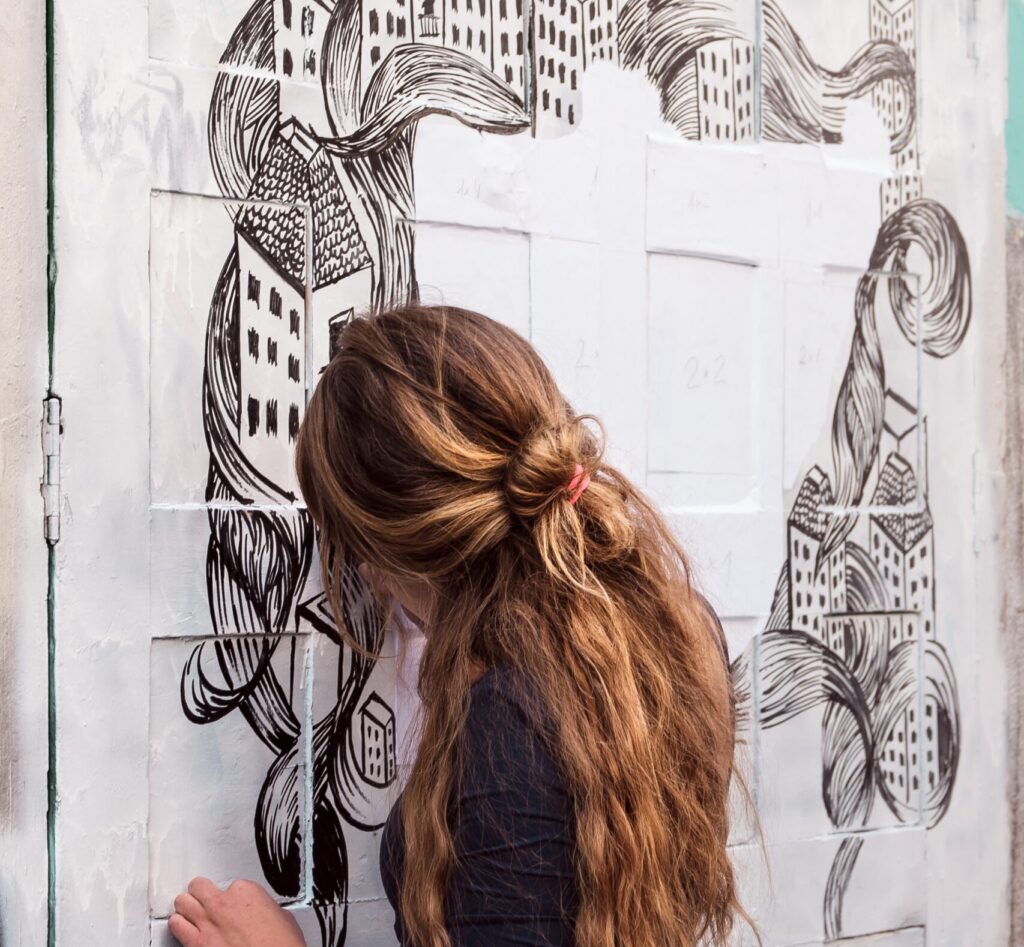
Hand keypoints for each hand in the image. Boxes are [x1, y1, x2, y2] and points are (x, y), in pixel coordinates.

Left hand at [169, 877, 305, 946]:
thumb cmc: (281, 945)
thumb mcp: (282, 918)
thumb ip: (265, 909)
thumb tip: (262, 914)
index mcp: (246, 892)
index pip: (229, 884)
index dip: (231, 896)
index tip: (233, 905)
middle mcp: (223, 904)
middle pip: (198, 886)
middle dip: (201, 894)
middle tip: (204, 901)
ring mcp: (207, 923)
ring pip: (182, 902)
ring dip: (186, 908)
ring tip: (190, 913)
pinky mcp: (196, 944)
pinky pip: (175, 926)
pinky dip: (178, 926)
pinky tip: (183, 928)